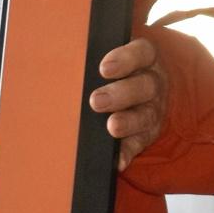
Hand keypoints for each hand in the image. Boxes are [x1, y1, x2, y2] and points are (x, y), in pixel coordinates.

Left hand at [90, 35, 168, 170]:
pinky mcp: (148, 132)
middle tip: (96, 101)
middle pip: (145, 86)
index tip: (104, 68)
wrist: (139, 90)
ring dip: (128, 122)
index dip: (126, 59)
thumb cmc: (115, 70)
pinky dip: (129, 152)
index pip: (142, 52)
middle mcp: (153, 82)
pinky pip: (140, 143)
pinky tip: (118, 160)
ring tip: (111, 127)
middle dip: (121, 94)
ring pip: (146, 115)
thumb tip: (59, 60)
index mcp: (144, 58)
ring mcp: (154, 108)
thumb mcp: (112, 57)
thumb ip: (93, 57)